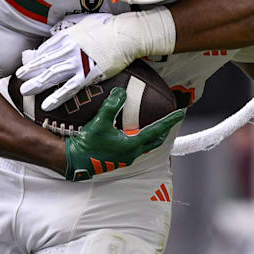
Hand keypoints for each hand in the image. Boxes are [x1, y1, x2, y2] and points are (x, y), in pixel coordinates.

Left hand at [16, 14, 125, 111]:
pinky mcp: (88, 75)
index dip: (36, 58)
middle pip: (44, 62)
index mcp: (67, 37)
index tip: (28, 65)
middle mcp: (68, 50)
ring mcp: (77, 63)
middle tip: (18, 79)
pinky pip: (68, 89)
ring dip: (37, 84)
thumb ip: (71, 28)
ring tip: (25, 91)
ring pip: (51, 75)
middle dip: (30, 71)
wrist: (126, 35)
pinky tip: (46, 105)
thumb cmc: (109, 27)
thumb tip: (60, 31)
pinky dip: (56, 98)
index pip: (46, 49)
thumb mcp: (84, 22)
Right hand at [64, 87, 185, 180]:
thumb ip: (112, 106)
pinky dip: (139, 139)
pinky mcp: (117, 159)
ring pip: (145, 146)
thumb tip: (121, 92)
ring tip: (153, 124)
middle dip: (163, 130)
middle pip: (154, 141)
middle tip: (169, 119)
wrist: (73, 161)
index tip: (180, 114)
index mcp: (132, 145)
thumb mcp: (100, 122)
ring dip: (151, 135)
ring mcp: (125, 158)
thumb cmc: (87, 145)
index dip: (169, 121)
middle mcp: (132, 153)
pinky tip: (132, 133)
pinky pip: (134, 148)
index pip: (156, 130)